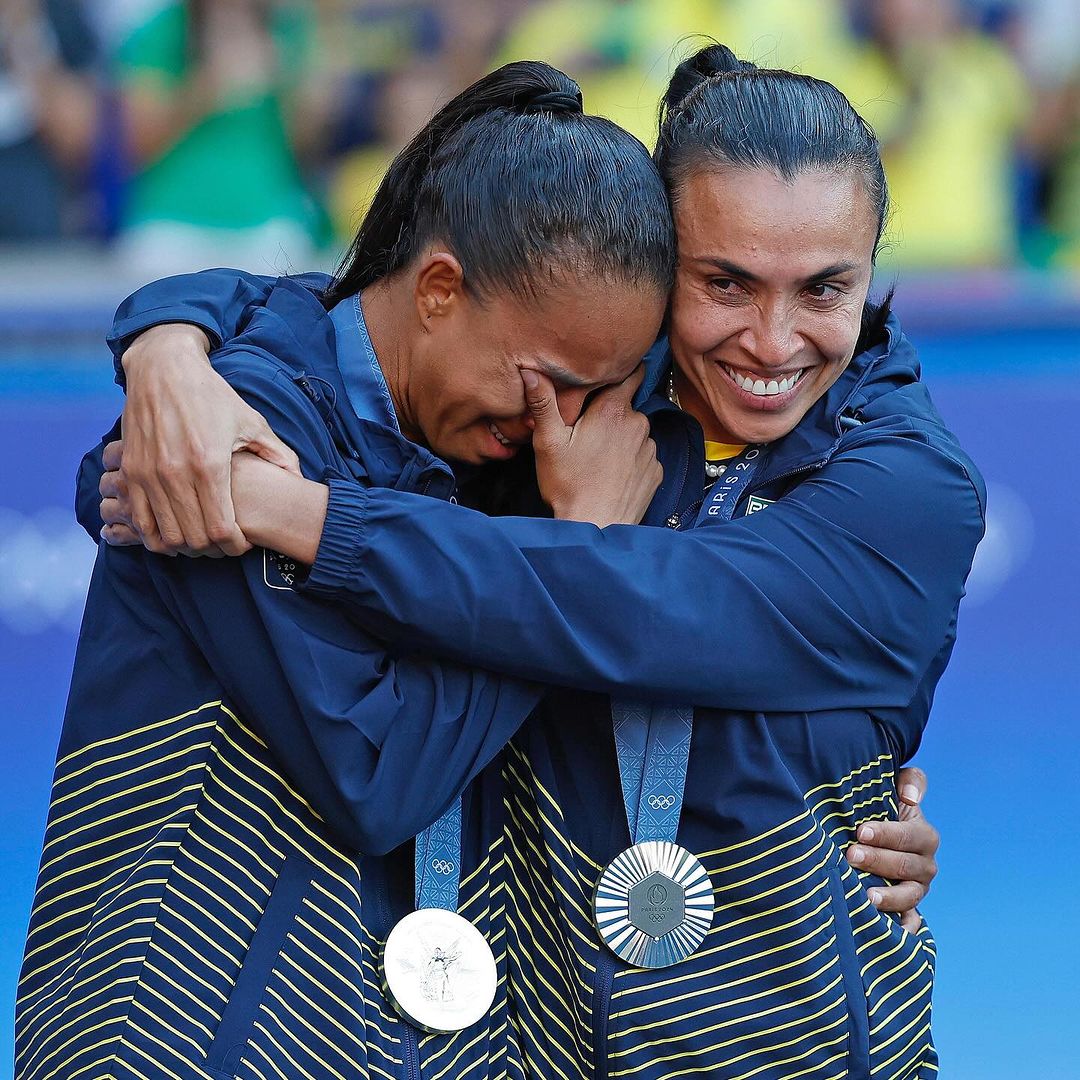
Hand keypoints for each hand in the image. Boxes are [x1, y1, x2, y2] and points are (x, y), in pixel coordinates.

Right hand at [115, 323, 299, 555]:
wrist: (163, 369)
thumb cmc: (213, 396)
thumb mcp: (252, 422)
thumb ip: (279, 454)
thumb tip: (299, 481)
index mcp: (210, 465)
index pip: (222, 530)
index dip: (235, 546)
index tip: (242, 543)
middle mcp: (175, 473)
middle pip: (195, 539)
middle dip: (214, 550)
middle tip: (224, 545)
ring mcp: (148, 474)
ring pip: (166, 537)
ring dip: (186, 547)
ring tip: (201, 540)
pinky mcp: (130, 472)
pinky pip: (140, 522)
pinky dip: (157, 536)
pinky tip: (174, 530)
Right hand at [524, 367, 661, 527]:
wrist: (595, 527)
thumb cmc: (569, 486)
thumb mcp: (548, 442)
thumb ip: (543, 404)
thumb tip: (531, 372)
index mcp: (613, 410)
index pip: (631, 373)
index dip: (619, 372)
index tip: (608, 378)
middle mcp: (639, 424)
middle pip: (627, 407)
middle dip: (610, 414)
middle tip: (586, 433)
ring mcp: (650, 449)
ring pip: (635, 433)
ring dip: (621, 438)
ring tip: (597, 458)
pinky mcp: (655, 471)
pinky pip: (643, 456)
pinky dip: (630, 460)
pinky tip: (611, 474)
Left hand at [845, 766, 938, 932]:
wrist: (872, 834)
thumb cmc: (880, 806)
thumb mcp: (894, 786)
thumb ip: (910, 781)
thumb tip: (910, 796)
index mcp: (924, 835)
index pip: (909, 835)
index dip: (886, 833)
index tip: (860, 831)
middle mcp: (925, 864)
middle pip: (906, 865)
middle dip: (878, 861)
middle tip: (851, 855)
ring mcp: (917, 888)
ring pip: (909, 895)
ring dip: (889, 896)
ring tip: (867, 896)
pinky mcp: (907, 907)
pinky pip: (911, 922)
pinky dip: (905, 929)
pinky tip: (892, 934)